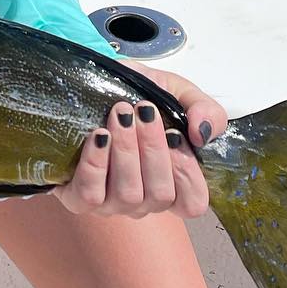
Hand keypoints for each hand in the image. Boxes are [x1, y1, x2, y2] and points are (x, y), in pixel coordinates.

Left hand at [53, 61, 227, 219]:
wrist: (94, 84)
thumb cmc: (141, 95)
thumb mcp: (178, 94)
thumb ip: (206, 111)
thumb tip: (203, 134)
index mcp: (173, 183)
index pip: (192, 202)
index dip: (187, 172)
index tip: (174, 133)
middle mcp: (145, 201)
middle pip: (160, 195)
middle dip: (152, 150)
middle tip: (143, 111)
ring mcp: (113, 204)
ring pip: (128, 194)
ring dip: (126, 151)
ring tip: (120, 114)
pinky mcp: (80, 199)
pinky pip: (91, 194)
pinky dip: (96, 164)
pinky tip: (98, 134)